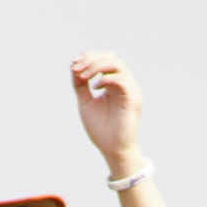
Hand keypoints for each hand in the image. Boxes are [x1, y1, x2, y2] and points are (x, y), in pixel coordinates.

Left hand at [69, 52, 143, 172]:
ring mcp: (130, 90)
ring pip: (118, 65)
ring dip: (97, 66)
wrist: (112, 149)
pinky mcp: (133, 99)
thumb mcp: (86, 102)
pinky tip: (95, 87)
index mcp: (114, 84)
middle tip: (76, 68)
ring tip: (83, 76)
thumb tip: (74, 66)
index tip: (73, 63)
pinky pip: (122, 80)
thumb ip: (81, 85)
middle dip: (91, 60)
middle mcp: (124, 84)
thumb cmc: (100, 128)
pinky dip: (107, 80)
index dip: (90, 57)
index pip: (106, 60)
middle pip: (112, 59)